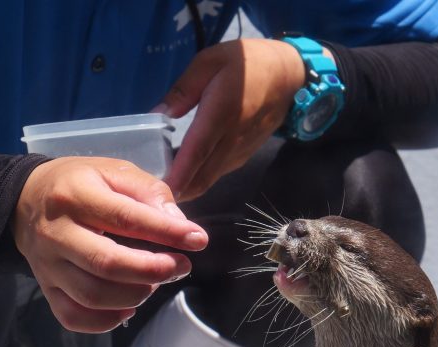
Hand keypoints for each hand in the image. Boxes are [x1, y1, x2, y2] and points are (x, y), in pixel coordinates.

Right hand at [13, 157, 208, 332]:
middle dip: (154, 270)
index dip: (167, 233)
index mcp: (75, 196)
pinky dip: (107, 320)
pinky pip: (75, 317)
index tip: (197, 240)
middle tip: (180, 266)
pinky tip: (127, 306)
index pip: (125, 219)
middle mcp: (57, 233)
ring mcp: (48, 266)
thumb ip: (150, 193)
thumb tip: (179, 225)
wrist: (26, 200)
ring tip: (154, 282)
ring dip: (135, 295)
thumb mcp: (114, 172)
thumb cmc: (80, 185)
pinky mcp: (46, 289)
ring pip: (93, 295)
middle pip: (107, 264)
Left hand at [158, 38, 308, 201]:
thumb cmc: (246, 62)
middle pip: (201, 176)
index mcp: (221, 113)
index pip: (196, 152)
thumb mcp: (208, 62)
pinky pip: (217, 174)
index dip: (178, 175)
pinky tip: (183, 175)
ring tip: (161, 186)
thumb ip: (183, 90)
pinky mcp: (243, 156)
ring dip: (187, 187)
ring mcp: (240, 151)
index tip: (159, 190)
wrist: (288, 76)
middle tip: (150, 193)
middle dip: (177, 190)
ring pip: (209, 180)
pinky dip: (199, 180)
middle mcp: (232, 139)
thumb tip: (158, 113)